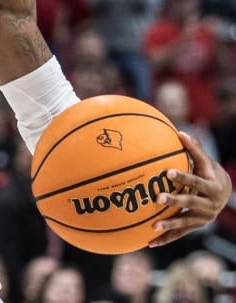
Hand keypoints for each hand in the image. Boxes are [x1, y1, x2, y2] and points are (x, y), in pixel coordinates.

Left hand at [149, 131, 231, 246]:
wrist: (224, 193)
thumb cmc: (209, 171)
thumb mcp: (206, 161)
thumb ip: (194, 149)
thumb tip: (180, 132)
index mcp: (212, 187)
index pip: (196, 182)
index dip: (184, 177)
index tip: (168, 172)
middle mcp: (210, 205)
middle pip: (190, 203)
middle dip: (175, 201)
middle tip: (157, 198)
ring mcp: (203, 218)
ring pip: (185, 222)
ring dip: (169, 224)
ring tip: (152, 226)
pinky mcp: (195, 226)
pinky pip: (180, 234)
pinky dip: (166, 238)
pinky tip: (149, 243)